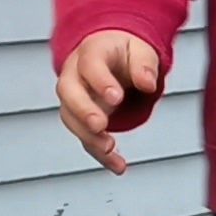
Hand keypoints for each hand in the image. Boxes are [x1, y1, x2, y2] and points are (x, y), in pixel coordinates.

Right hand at [56, 29, 163, 171]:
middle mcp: (75, 75)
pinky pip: (85, 138)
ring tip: (109, 148)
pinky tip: (117, 165)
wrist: (111, 55)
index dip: (100, 82)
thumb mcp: (140, 50)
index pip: (89, 65)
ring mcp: (74, 98)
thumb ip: (143, 65)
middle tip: (100, 126)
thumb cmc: (123, 52)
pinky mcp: (81, 119)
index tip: (116, 98)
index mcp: (91, 52)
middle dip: (83, 111)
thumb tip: (147, 83)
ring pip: (71, 118)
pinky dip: (99, 154)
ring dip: (88, 136)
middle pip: (68, 92)